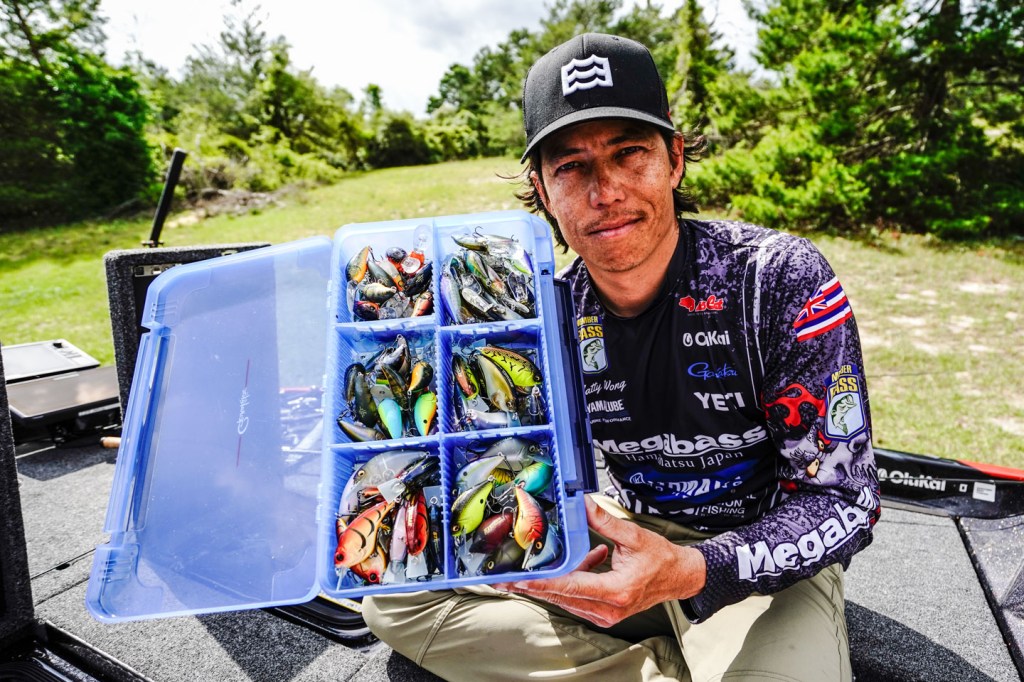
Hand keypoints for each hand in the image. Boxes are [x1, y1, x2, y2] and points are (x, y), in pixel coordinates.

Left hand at [492, 496, 705, 627]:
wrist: (679, 578)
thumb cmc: (660, 559)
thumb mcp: (633, 535)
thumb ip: (604, 521)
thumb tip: (580, 503)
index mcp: (616, 590)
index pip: (571, 586)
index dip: (543, 582)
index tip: (520, 578)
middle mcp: (608, 608)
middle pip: (561, 596)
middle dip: (533, 585)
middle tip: (505, 578)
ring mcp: (606, 614)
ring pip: (566, 599)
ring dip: (548, 583)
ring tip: (525, 570)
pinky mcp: (603, 612)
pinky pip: (576, 598)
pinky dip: (569, 582)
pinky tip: (580, 560)